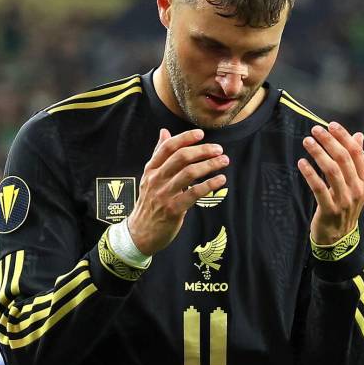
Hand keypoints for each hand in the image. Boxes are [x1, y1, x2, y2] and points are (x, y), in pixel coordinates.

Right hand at [126, 128, 228, 255]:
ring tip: (223, 161)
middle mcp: (156, 179)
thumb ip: (159, 154)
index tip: (201, 133)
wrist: (140, 233)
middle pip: (181, 157)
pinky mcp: (174, 209)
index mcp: (151, 169)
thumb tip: (164, 131)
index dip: (185, 137)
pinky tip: (220, 180)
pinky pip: (194, 193)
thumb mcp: (149, 177)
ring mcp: (164, 194)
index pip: (167, 147)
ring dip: (210, 165)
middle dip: (202, 150)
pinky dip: (210, 184)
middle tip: (218, 149)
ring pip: (189, 173)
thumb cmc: (149, 203)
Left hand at [298, 122, 363, 245]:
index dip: (344, 137)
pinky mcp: (330, 210)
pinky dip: (310, 173)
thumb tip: (359, 136)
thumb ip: (356, 161)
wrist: (339, 238)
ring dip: (318, 153)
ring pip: (332, 170)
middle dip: (329, 141)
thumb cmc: (345, 206)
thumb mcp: (355, 184)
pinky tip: (301, 162)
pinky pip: (319, 188)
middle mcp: (357, 189)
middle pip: (343, 159)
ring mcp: (345, 200)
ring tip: (307, 141)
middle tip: (315, 130)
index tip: (331, 125)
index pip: (356, 153)